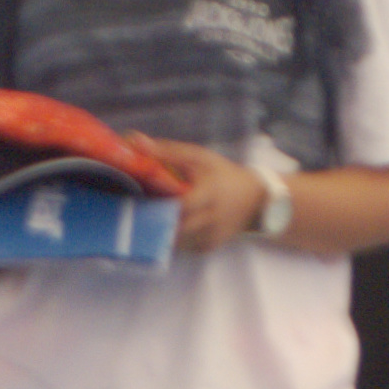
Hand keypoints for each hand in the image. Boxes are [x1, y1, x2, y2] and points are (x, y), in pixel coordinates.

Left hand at [135, 138, 267, 253]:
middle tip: (141, 211)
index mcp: (209, 193)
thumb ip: (166, 151)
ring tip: (155, 217)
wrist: (254, 198)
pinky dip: (174, 237)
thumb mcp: (198, 157)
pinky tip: (173, 226)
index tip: (143, 199)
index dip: (160, 205)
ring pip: (174, 240)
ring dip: (162, 230)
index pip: (180, 206)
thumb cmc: (222, 174)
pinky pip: (183, 246)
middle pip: (174, 228)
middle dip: (155, 220)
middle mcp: (211, 219)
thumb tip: (133, 140)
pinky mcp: (207, 248)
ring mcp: (209, 237)